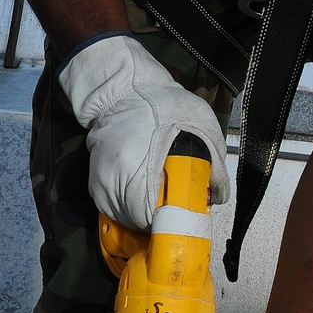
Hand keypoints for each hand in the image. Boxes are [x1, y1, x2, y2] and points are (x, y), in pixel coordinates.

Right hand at [59, 33, 229, 228]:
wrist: (122, 88)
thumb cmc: (161, 102)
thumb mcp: (201, 126)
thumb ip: (214, 166)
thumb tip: (217, 197)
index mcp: (136, 167)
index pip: (149, 218)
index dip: (170, 221)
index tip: (184, 216)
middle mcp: (111, 181)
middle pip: (137, 224)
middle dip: (159, 219)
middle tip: (178, 206)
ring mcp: (100, 183)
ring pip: (124, 220)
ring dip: (145, 216)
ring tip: (162, 199)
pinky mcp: (95, 182)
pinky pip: (114, 208)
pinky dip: (131, 207)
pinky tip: (146, 192)